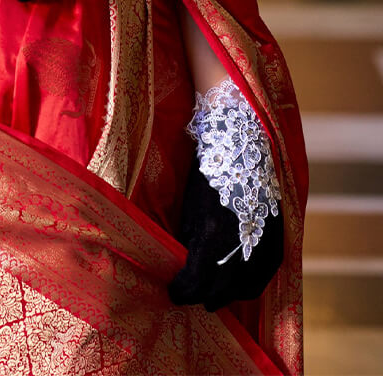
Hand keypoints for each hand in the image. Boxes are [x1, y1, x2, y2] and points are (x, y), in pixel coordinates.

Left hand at [168, 157, 283, 310]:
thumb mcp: (190, 213)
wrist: (242, 154)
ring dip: (224, 294)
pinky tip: (235, 285)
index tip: (173, 292)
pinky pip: (263, 279)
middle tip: (189, 294)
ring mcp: (262, 248)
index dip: (181, 291)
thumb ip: (190, 246)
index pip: (194, 283)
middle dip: (199, 295)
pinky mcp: (276, 244)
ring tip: (211, 293)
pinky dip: (247, 286)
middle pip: (218, 292)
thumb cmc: (208, 179)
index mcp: (212, 238)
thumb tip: (187, 270)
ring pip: (242, 290)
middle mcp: (239, 249)